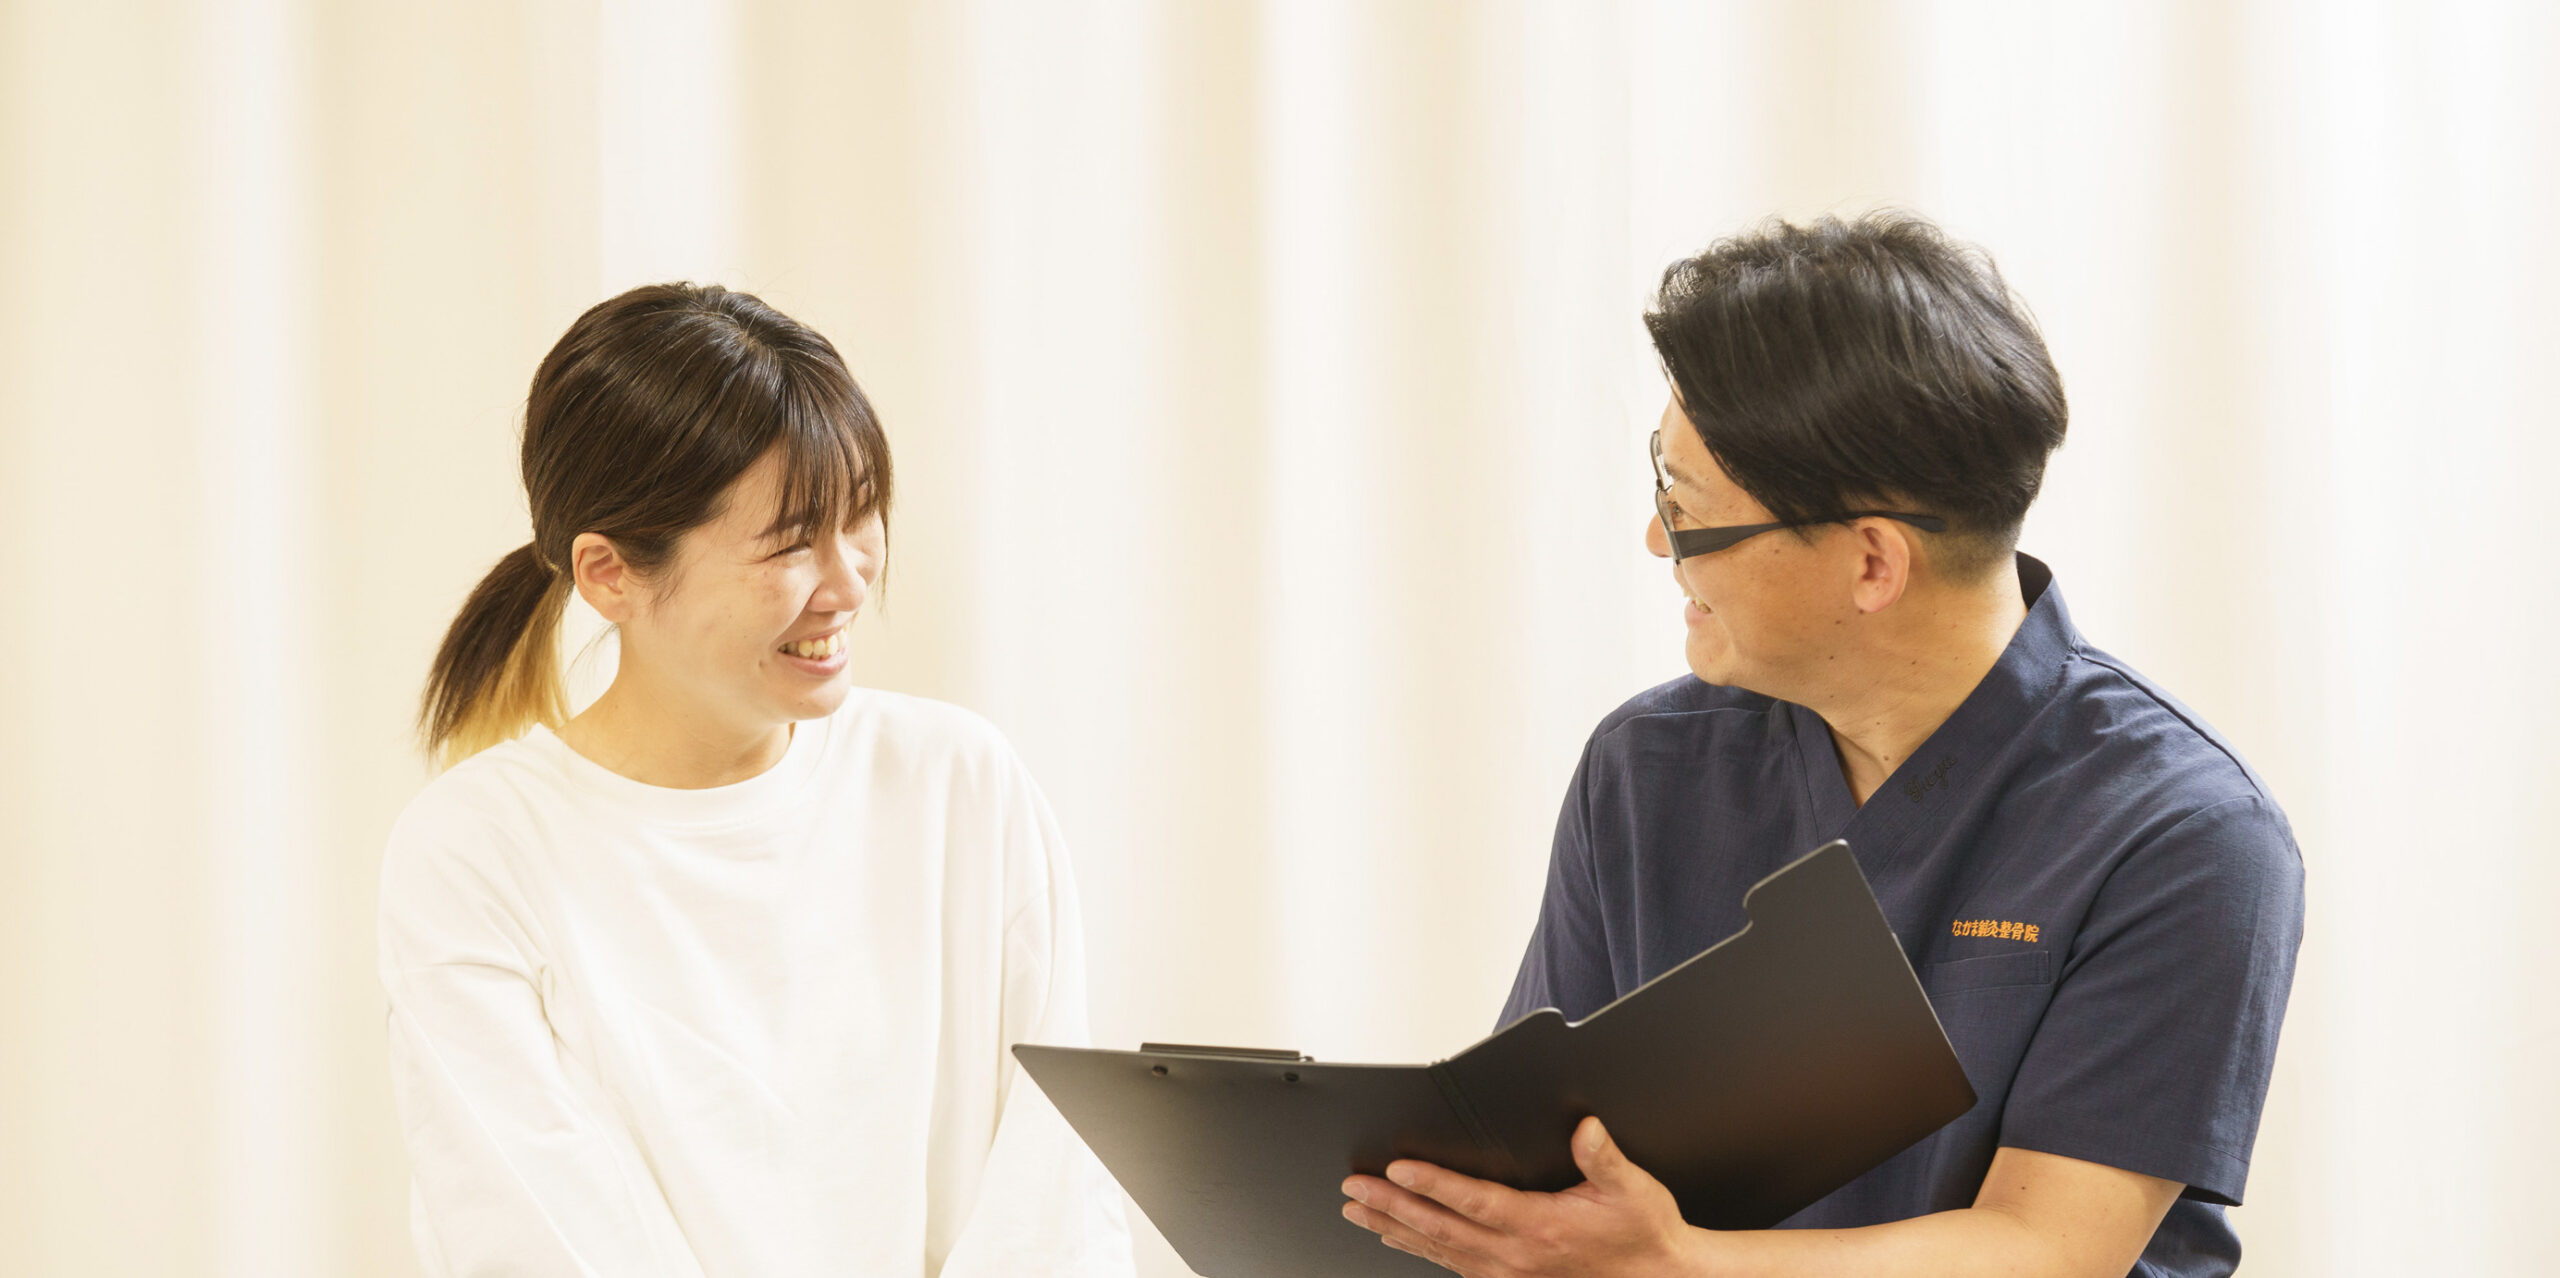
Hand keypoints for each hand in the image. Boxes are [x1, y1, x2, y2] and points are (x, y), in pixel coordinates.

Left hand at [1340, 1116, 1705, 1276]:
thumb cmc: (1643, 1234)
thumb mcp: (1633, 1189)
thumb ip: (1603, 1158)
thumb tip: (1586, 1128)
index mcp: (1540, 1228)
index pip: (1473, 1202)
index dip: (1431, 1185)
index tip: (1396, 1170)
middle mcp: (1516, 1256)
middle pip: (1440, 1228)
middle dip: (1391, 1207)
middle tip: (1352, 1189)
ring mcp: (1509, 1273)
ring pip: (1439, 1249)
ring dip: (1395, 1229)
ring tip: (1359, 1211)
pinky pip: (1454, 1265)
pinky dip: (1421, 1249)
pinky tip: (1398, 1238)